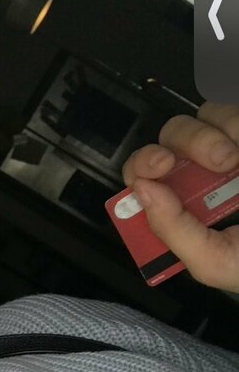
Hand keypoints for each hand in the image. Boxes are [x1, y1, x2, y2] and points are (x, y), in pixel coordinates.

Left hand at [121, 102, 238, 290]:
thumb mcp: (218, 262)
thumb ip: (175, 233)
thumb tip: (143, 193)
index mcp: (189, 212)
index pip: (147, 181)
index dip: (142, 169)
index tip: (156, 169)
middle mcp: (206, 178)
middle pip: (170, 139)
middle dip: (181, 143)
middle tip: (212, 161)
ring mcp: (232, 152)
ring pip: (203, 116)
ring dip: (215, 133)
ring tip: (235, 161)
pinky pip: (230, 109)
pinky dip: (234, 125)